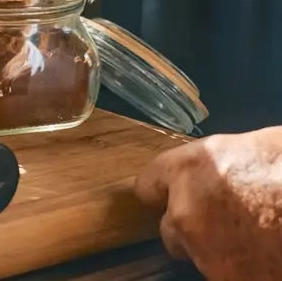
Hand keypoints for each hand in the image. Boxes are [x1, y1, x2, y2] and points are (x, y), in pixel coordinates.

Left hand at [135, 127, 281, 279]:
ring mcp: (202, 250)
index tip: (172, 196)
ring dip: (218, 250)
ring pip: (196, 255)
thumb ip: (220, 165)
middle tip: (227, 224)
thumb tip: (220, 173)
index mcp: (188, 169)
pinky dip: (241, 270)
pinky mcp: (225, 279)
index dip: (165, 192)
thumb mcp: (251, 147)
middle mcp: (184, 210)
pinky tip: (265, 257)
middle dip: (191, 227)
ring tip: (255, 240)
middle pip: (169, 226)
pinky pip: (222, 275)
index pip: (149, 184)